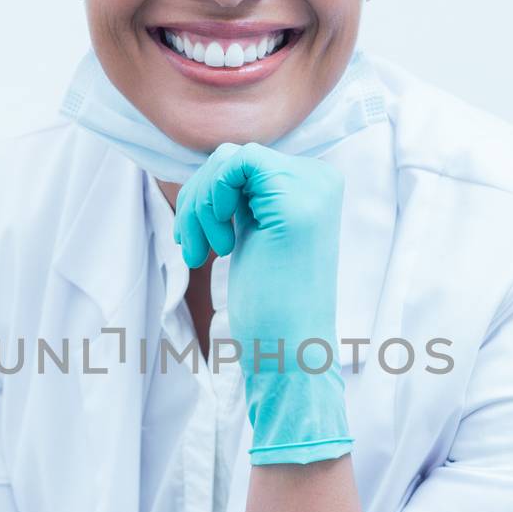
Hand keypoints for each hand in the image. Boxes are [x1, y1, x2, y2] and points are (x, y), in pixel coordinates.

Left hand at [174, 142, 352, 462]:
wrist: (290, 353)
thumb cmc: (270, 305)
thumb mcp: (255, 236)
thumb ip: (246, 200)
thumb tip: (212, 167)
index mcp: (316, 188)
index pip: (246, 164)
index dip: (209, 196)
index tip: (197, 241)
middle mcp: (321, 180)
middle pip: (233, 158)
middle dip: (198, 200)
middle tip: (191, 248)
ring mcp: (312, 187)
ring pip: (228, 159)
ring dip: (200, 205)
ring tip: (201, 251)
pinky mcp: (295, 200)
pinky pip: (235, 163)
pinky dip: (212, 199)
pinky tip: (220, 244)